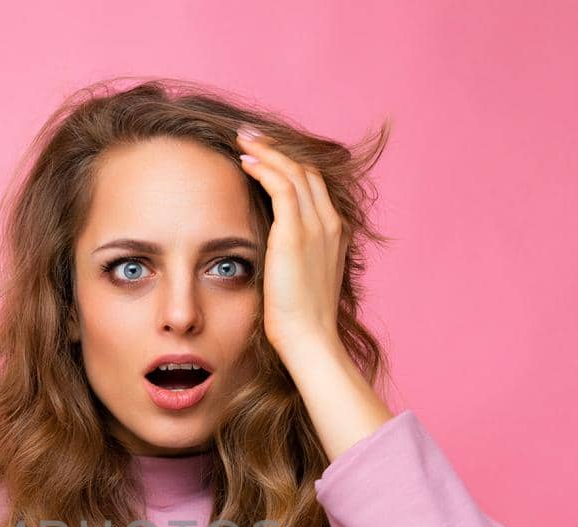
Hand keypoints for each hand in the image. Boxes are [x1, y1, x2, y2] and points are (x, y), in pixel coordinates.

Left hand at [235, 126, 349, 359]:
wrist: (309, 339)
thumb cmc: (301, 320)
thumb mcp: (302, 280)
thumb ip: (294, 258)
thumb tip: (274, 254)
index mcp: (334, 233)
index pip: (314, 185)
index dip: (290, 165)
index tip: (266, 154)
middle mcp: (330, 224)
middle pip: (306, 170)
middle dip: (278, 149)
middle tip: (251, 136)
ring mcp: (316, 227)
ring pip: (294, 172)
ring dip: (267, 151)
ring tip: (243, 140)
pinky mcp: (295, 234)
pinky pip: (281, 187)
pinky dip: (264, 168)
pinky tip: (245, 161)